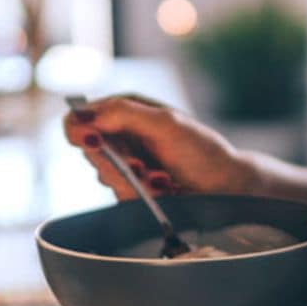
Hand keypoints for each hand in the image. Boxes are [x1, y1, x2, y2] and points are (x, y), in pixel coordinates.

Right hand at [62, 93, 262, 199]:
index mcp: (125, 110)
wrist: (227, 187)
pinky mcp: (132, 190)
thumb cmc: (203, 150)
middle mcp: (121, 135)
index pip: (80, 117)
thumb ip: (123, 114)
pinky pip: (120, 195)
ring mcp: (126, 164)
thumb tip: (84, 116)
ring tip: (162, 179)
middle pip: (88, 150)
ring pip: (104, 175)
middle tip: (141, 167)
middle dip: (116, 162)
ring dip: (133, 180)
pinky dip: (143, 195)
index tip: (94, 142)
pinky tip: (165, 189)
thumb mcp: (165, 123)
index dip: (79, 130)